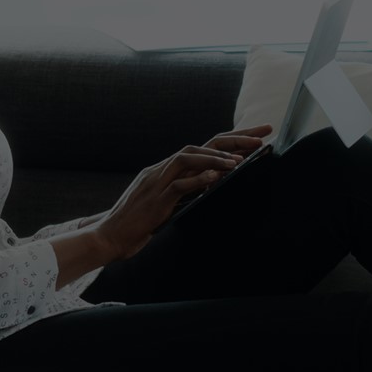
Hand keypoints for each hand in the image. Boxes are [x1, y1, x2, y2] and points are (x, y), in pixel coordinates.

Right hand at [91, 143, 249, 259]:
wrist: (110, 235)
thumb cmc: (137, 222)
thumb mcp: (165, 202)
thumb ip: (184, 190)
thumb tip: (210, 183)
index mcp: (166, 170)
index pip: (202, 148)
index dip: (230, 142)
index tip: (256, 138)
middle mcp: (162, 170)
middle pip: (201, 145)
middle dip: (234, 139)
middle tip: (262, 136)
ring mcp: (157, 182)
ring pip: (188, 159)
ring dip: (216, 158)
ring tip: (240, 161)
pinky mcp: (156, 200)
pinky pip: (179, 185)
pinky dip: (198, 180)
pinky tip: (216, 177)